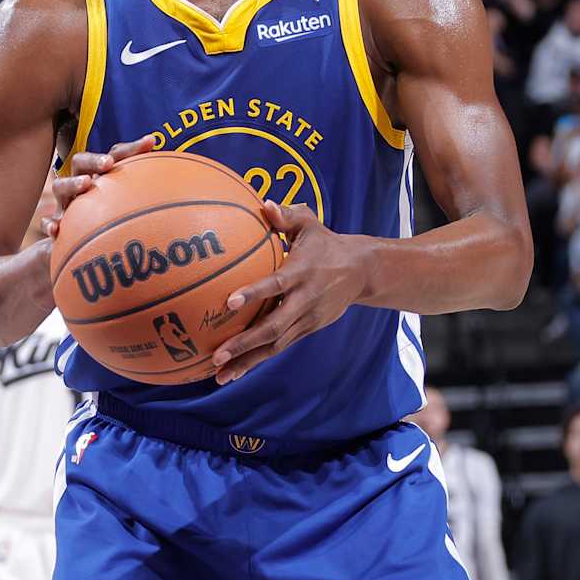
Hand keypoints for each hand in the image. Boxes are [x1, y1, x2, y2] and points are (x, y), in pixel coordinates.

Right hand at [42, 135, 158, 239]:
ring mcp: (68, 205)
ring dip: (73, 183)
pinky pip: (50, 223)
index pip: (114, 154)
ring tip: (87, 185)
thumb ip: (154, 194)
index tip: (152, 142)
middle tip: (109, 163)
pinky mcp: (58, 226)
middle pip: (82, 161)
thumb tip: (192, 186)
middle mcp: (83, 185)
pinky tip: (56, 229)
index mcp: (102, 176)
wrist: (82, 248)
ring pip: (61, 187)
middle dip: (95, 159)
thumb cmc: (111, 221)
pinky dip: (51, 224)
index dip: (132, 148)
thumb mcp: (131, 208)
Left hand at [211, 202, 368, 383]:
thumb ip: (286, 215)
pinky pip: (279, 348)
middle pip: (273, 326)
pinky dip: (257, 361)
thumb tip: (264, 204)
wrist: (362, 272)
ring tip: (220, 375)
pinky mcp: (306, 330)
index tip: (229, 301)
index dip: (254, 293)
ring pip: (275, 345)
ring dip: (247, 362)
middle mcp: (304, 301)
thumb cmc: (325, 243)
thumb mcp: (310, 224)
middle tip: (217, 355)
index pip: (276, 284)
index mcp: (302, 273)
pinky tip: (234, 371)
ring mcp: (306, 319)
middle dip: (244, 343)